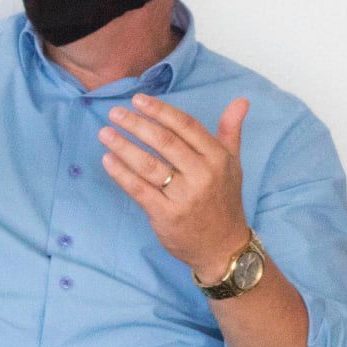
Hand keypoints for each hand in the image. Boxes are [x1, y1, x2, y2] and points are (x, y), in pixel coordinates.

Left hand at [98, 93, 251, 279]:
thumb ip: (231, 131)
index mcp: (217, 158)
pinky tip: (108, 160)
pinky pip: (140, 190)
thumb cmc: (224, 200)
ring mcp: (184, 197)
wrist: (223, 247)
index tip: (139, 100)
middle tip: (115, 113)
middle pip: (165, 142)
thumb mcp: (233, 164)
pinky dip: (121, 174)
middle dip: (137, 124)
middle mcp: (203, 175)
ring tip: (105, 133)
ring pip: (149, 165)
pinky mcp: (167, 215)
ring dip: (124, 146)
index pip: (186, 126)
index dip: (161, 111)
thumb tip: (241, 100)